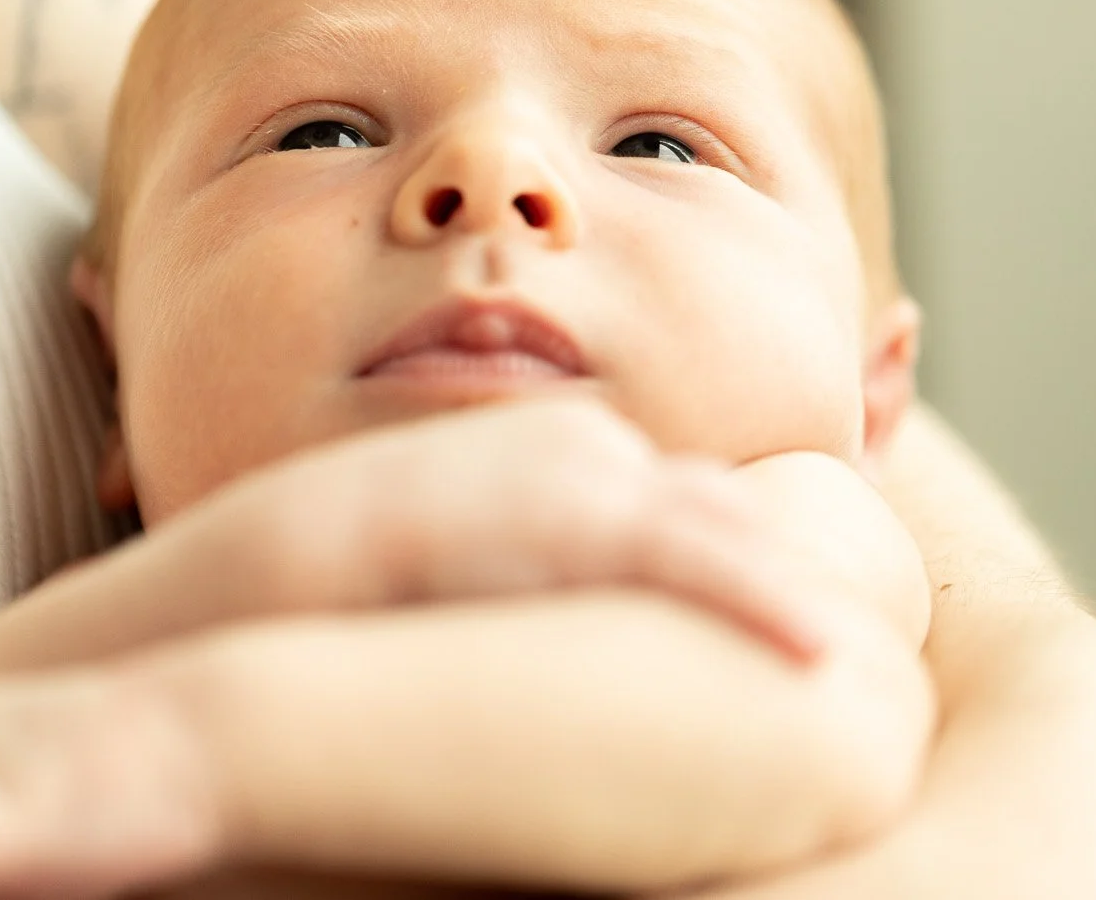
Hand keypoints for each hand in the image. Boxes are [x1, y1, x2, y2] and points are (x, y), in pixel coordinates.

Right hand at [143, 397, 837, 664]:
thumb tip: (571, 649)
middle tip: (862, 634)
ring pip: (711, 518)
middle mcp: (569, 446)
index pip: (677, 501)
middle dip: (793, 556)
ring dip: (787, 581)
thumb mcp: (440, 589)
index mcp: (546, 458)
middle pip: (713, 501)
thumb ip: (521, 591)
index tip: (810, 620)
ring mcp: (560, 471)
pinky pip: (675, 554)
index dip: (747, 557)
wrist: (233, 585)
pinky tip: (816, 647)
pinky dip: (754, 594)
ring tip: (857, 649)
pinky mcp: (546, 515)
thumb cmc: (328, 601)